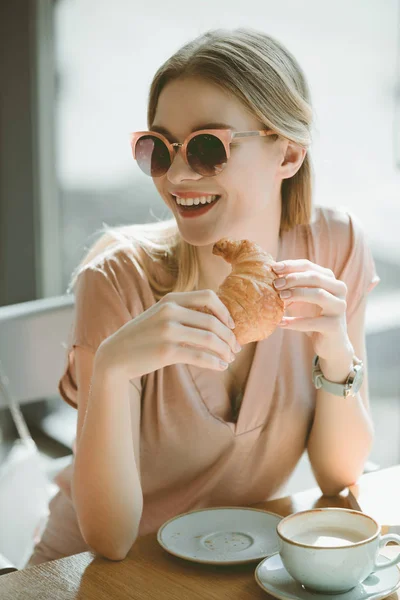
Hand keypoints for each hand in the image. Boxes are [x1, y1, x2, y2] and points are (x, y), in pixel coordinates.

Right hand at [96, 290, 241, 380]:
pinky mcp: (166, 351)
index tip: (231, 325)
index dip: (225, 311)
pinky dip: (215, 362)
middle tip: (236, 348)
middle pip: (213, 321)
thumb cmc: (143, 337)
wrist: (114, 355)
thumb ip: (184, 314)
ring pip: (210, 339)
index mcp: (170, 299)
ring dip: (225, 350)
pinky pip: (200, 356)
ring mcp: (167, 331)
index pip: (208, 297)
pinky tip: (221, 367)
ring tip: (230, 359)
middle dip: (229, 337)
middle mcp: (169, 311)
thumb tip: (219, 323)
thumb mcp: (160, 316)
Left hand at [270, 259, 353, 360]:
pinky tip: (281, 323)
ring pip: (319, 294)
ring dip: (297, 294)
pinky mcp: (335, 326)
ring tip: (280, 298)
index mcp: (330, 279)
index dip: (290, 266)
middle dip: (293, 279)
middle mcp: (339, 290)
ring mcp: (339, 307)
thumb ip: (291, 287)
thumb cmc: (313, 316)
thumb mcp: (301, 299)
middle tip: (275, 284)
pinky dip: (295, 322)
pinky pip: (313, 322)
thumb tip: (269, 275)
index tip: (273, 268)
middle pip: (315, 277)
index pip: (309, 266)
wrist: (330, 344)